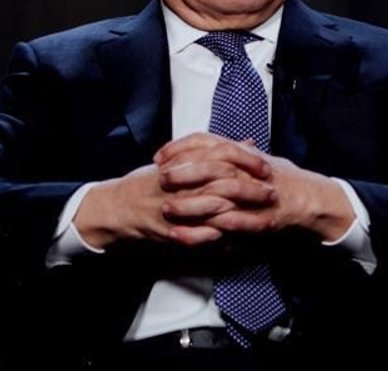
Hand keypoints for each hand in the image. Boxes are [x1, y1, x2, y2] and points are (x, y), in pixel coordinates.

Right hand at [72, 134, 275, 247]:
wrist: (116, 208)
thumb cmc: (149, 182)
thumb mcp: (179, 161)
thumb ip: (214, 152)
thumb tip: (248, 142)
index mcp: (182, 163)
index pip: (220, 154)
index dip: (245, 161)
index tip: (265, 167)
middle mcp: (179, 184)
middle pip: (222, 182)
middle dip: (250, 189)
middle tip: (272, 193)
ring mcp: (175, 209)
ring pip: (214, 211)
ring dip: (242, 216)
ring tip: (263, 220)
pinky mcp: (170, 231)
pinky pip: (201, 238)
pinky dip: (222, 242)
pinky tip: (241, 245)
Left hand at [156, 136, 356, 241]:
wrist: (310, 198)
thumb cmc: (279, 177)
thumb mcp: (253, 159)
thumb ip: (230, 151)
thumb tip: (202, 145)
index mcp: (243, 153)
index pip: (208, 141)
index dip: (181, 147)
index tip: (160, 155)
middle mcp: (248, 169)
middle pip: (210, 164)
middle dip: (182, 172)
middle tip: (159, 179)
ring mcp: (256, 194)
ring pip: (219, 194)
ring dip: (191, 202)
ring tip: (167, 209)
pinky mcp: (262, 217)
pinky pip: (236, 222)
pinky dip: (214, 227)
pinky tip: (194, 234)